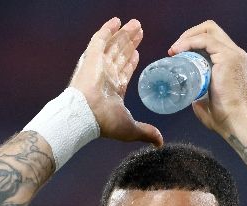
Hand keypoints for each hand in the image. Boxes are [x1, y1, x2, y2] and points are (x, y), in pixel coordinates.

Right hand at [70, 18, 162, 146]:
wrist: (86, 115)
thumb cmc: (105, 122)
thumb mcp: (131, 127)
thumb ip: (146, 132)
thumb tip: (160, 143)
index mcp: (113, 90)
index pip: (123, 72)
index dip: (131, 62)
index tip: (137, 52)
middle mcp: (105, 76)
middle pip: (120, 55)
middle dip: (129, 44)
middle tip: (140, 32)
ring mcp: (98, 65)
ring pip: (113, 45)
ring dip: (124, 35)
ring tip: (135, 24)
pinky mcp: (92, 57)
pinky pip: (99, 39)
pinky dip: (107, 29)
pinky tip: (116, 21)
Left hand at [168, 21, 246, 134]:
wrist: (234, 121)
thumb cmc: (223, 117)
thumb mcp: (210, 101)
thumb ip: (203, 98)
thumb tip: (194, 99)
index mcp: (232, 61)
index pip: (211, 39)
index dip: (192, 41)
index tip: (176, 53)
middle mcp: (235, 53)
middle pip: (210, 29)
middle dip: (189, 35)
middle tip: (174, 50)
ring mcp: (233, 54)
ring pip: (208, 30)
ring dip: (187, 37)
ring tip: (174, 50)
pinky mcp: (229, 57)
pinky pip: (206, 40)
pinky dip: (190, 42)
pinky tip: (179, 50)